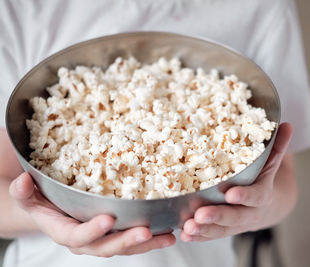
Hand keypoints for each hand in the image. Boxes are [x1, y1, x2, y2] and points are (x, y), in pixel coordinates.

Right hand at [9, 173, 175, 256]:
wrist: (51, 211)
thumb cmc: (41, 201)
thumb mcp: (29, 196)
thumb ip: (24, 192)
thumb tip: (22, 180)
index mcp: (64, 232)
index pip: (77, 236)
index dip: (91, 230)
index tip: (108, 219)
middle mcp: (86, 240)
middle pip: (106, 247)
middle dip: (126, 241)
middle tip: (146, 231)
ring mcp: (103, 239)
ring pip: (125, 246)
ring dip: (148, 243)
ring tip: (168, 236)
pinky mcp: (116, 234)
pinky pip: (134, 239)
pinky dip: (152, 237)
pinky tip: (169, 230)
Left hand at [180, 123, 293, 241]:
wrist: (268, 207)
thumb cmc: (264, 180)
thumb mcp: (272, 163)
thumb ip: (277, 146)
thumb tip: (286, 124)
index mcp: (263, 194)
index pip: (256, 196)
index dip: (245, 196)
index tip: (230, 194)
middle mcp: (250, 212)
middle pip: (235, 217)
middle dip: (218, 216)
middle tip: (200, 215)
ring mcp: (236, 223)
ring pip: (221, 229)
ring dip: (204, 230)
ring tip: (187, 228)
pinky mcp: (224, 229)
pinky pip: (212, 235)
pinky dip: (199, 236)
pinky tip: (184, 235)